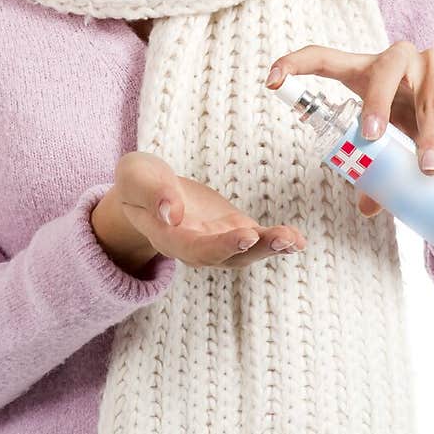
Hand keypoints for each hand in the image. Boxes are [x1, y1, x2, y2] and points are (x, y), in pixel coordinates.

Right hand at [109, 151, 306, 267]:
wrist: (148, 190)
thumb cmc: (139, 182)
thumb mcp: (135, 177)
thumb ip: (150, 193)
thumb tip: (171, 211)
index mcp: (169, 238)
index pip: (196, 248)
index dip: (222, 245)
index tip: (246, 235)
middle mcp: (196, 247)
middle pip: (228, 256)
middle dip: (257, 249)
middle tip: (282, 239)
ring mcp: (218, 240)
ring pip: (247, 250)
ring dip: (271, 247)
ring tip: (294, 240)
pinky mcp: (233, 229)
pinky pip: (257, 239)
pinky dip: (277, 241)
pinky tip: (298, 241)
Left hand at [265, 41, 433, 218]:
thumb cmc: (406, 115)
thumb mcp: (387, 135)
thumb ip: (375, 164)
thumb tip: (368, 207)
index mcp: (364, 69)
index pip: (323, 57)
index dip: (294, 64)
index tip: (270, 80)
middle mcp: (398, 59)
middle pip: (385, 69)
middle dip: (379, 102)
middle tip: (373, 138)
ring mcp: (433, 66)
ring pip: (429, 96)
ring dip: (429, 133)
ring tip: (426, 169)